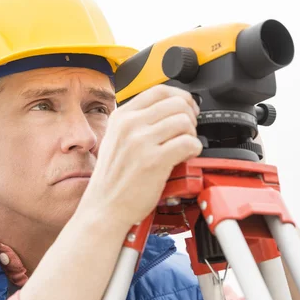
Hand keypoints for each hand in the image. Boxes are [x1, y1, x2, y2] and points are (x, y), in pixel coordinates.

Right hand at [76, 85, 201, 230]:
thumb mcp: (116, 140)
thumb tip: (167, 112)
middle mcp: (131, 125)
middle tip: (188, 131)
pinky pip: (188, 143)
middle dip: (190, 117)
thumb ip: (137, 123)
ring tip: (185, 146)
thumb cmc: (112, 180)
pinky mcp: (155, 161)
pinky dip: (194, 149)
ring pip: (184, 122)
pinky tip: (186, 157)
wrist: (104, 208)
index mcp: (122, 117)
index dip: (181, 97)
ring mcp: (141, 142)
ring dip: (192, 134)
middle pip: (176, 104)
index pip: (160, 91)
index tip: (187, 108)